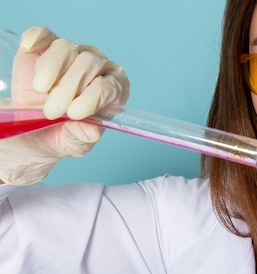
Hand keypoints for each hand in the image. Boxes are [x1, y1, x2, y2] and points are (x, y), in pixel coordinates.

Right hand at [0, 26, 129, 184]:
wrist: (34, 131)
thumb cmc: (62, 135)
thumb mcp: (73, 144)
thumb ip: (82, 137)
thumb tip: (92, 133)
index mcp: (114, 91)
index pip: (110, 86)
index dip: (93, 97)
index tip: (74, 113)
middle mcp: (98, 68)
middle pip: (89, 65)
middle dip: (68, 88)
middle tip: (51, 111)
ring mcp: (74, 54)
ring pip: (66, 49)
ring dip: (51, 70)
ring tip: (41, 91)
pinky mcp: (46, 46)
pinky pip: (44, 34)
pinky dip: (36, 38)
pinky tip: (30, 48)